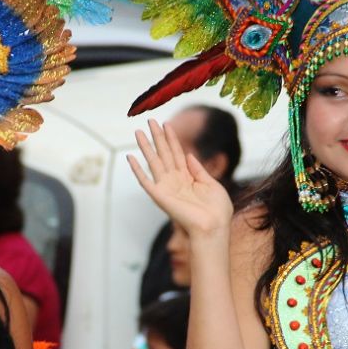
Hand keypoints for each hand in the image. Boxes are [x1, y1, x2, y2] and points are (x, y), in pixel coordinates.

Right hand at [126, 119, 233, 237]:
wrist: (214, 227)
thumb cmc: (217, 211)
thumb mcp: (212, 185)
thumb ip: (199, 169)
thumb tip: (189, 154)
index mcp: (189, 178)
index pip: (178, 153)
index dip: (172, 138)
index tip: (166, 124)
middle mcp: (175, 181)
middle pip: (164, 153)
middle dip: (157, 136)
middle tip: (150, 120)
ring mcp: (166, 187)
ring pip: (154, 162)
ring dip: (146, 147)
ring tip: (138, 131)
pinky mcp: (159, 196)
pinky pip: (145, 181)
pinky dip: (137, 170)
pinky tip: (130, 157)